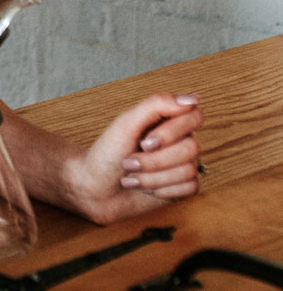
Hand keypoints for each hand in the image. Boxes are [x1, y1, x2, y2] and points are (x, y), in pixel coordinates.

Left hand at [63, 93, 202, 224]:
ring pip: (189, 171)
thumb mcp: (126, 123)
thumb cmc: (108, 152)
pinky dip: (162, 191)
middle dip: (154, 160)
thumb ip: (157, 104)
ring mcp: (182, 164)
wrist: (95, 189)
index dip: (172, 132)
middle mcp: (179, 140)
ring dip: (153, 177)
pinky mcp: (183, 187)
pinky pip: (189, 188)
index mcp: (167, 120)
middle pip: (191, 148)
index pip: (194, 117)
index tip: (145, 141)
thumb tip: (192, 99)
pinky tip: (145, 188)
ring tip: (132, 175)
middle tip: (129, 161)